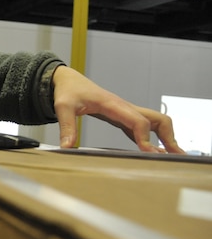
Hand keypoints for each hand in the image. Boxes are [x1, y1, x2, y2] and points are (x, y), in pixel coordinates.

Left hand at [51, 65, 183, 152]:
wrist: (69, 81)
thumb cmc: (68, 92)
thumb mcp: (63, 107)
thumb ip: (66, 126)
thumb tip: (67, 147)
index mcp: (113, 105)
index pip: (137, 120)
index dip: (145, 137)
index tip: (149, 153)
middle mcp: (124, 108)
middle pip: (157, 119)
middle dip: (169, 137)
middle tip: (176, 156)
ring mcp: (125, 112)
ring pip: (154, 123)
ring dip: (165, 138)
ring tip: (173, 158)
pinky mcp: (122, 117)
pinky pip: (142, 128)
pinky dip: (151, 139)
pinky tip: (153, 153)